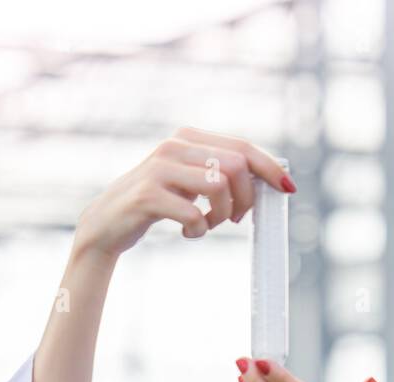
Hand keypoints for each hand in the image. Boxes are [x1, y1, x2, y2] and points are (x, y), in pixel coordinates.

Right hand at [73, 127, 293, 259]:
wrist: (106, 223)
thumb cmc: (156, 203)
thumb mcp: (187, 181)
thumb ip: (219, 173)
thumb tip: (268, 181)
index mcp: (188, 137)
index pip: (242, 146)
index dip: (270, 168)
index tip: (287, 189)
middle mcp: (174, 146)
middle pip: (236, 166)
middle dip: (246, 198)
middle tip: (235, 218)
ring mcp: (160, 168)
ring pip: (219, 186)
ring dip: (221, 214)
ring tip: (206, 224)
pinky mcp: (148, 196)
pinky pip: (193, 213)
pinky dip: (198, 229)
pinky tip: (188, 232)